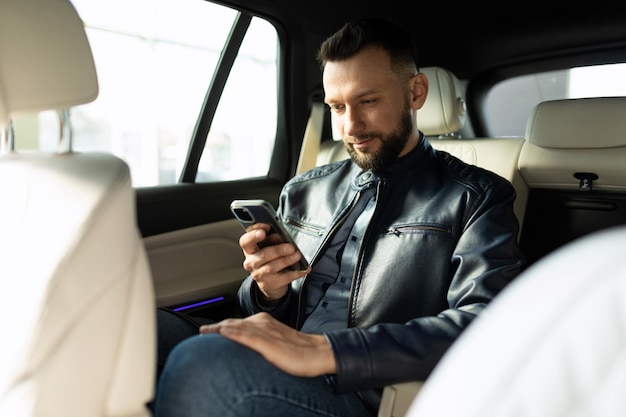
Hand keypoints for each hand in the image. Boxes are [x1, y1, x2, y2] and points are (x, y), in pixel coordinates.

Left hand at [200, 312, 336, 376]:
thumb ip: (261, 342)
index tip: (208, 332)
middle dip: (215, 327)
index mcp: (264, 322)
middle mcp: (262, 323)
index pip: (237, 323)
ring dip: (218, 329)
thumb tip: (247, 348)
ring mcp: (265, 331)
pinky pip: (247, 335)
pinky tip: (223, 332)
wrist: (317, 353)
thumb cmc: (299, 351)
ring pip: (236, 327)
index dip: (221, 327)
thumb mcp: (275, 344)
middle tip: (201, 331)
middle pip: (233, 323)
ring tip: (204, 332)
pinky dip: (233, 333)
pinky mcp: (268, 342)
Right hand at [240, 224, 310, 302]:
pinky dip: (296, 272)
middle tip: (291, 247)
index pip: (245, 241)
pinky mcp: (269, 285)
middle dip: (278, 250)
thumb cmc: (270, 260)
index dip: (253, 235)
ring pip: (272, 267)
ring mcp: (259, 275)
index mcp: (249, 250)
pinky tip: (304, 268)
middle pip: (262, 255)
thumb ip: (272, 240)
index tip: (264, 231)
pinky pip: (284, 277)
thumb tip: (283, 235)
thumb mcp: (268, 247)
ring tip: (297, 255)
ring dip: (287, 260)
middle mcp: (251, 263)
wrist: (270, 283)